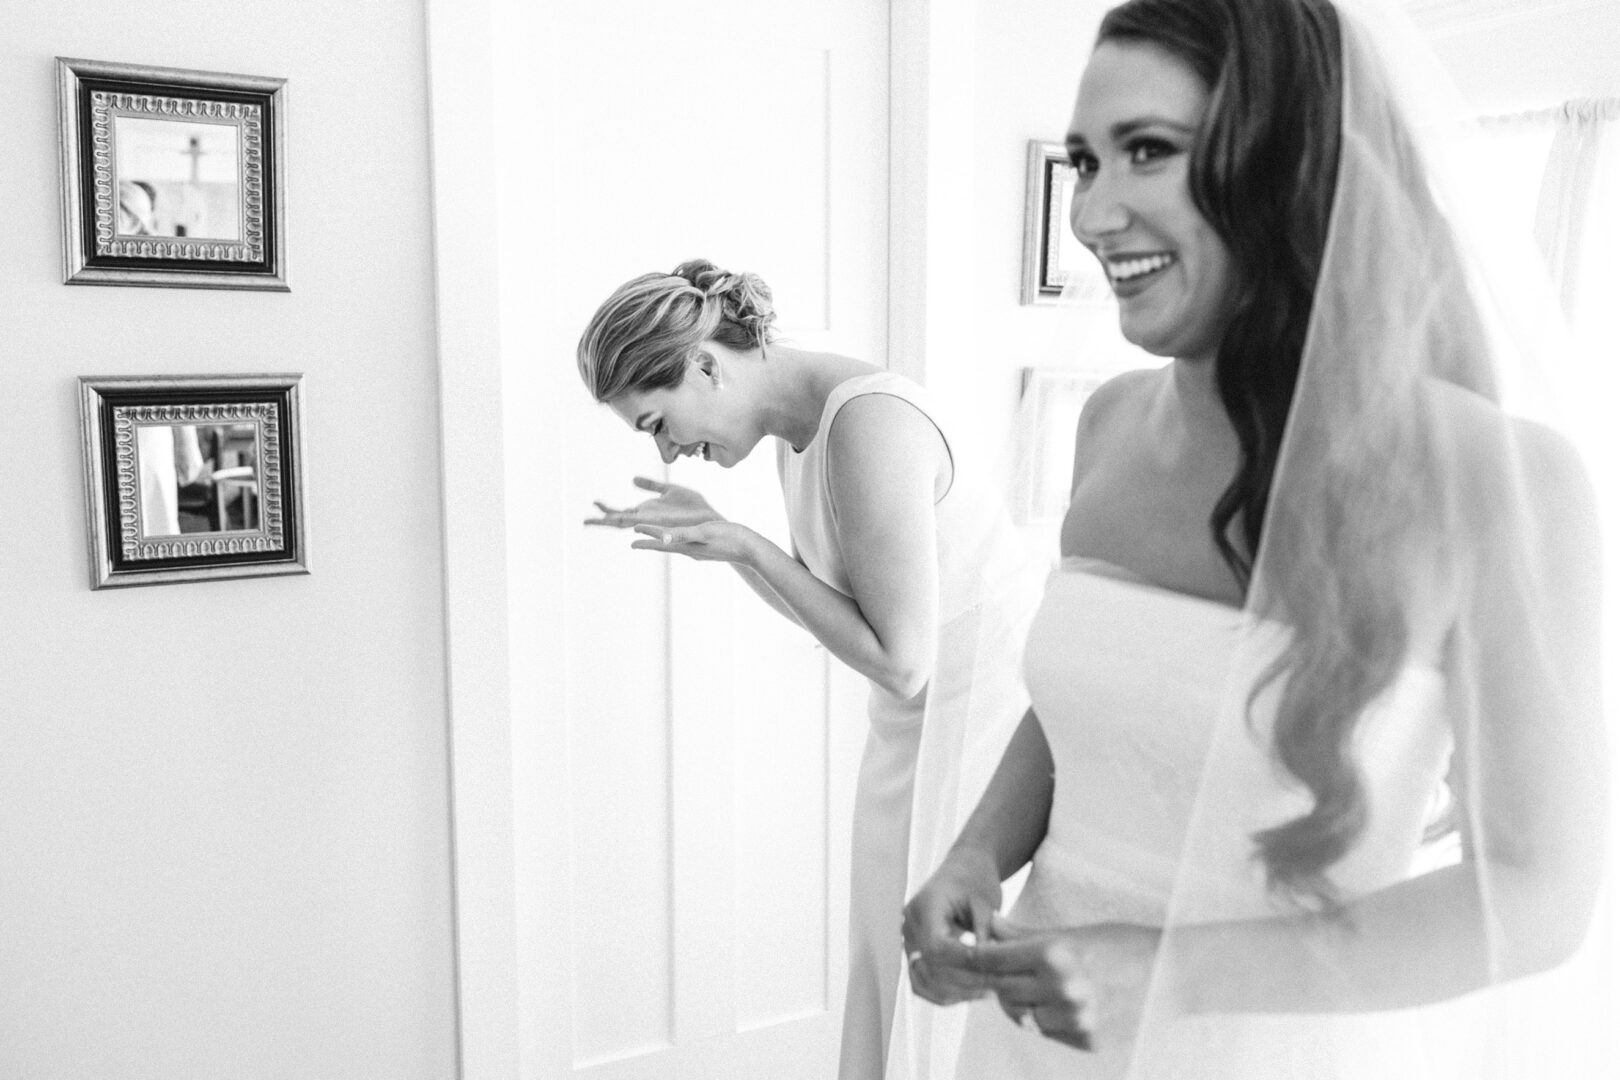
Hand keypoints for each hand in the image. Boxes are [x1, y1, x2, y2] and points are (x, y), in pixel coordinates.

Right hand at [585, 476, 719, 529]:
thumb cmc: (694, 508)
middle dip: (603, 520)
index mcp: (648, 512)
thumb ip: (651, 485)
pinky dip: (641, 526)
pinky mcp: (670, 528)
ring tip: (602, 523)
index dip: (607, 508)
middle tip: (585, 520)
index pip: (622, 512)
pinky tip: (632, 525)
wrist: (711, 519)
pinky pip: (651, 527)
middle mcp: (649, 520)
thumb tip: (632, 478)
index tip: (593, 502)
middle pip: (620, 521)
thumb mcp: (670, 490)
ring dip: (616, 523)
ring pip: (632, 525)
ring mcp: (657, 525)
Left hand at [628, 521, 762, 566]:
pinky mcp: (708, 550)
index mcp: (687, 546)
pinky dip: (678, 541)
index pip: (662, 541)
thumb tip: (663, 537)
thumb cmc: (730, 538)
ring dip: (663, 543)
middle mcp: (690, 551)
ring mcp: (699, 552)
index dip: (647, 535)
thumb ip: (683, 534)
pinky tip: (682, 542)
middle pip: (665, 546)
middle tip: (634, 544)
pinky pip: (687, 545)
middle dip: (650, 543)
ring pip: (676, 546)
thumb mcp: (704, 532)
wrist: (751, 550)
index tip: (632, 531)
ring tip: (655, 542)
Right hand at [902, 848, 1002, 1005]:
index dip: (963, 964)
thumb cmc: (977, 880)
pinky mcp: (914, 952)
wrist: (963, 869)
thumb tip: (988, 968)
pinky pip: (922, 982)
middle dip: (964, 982)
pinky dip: (944, 992)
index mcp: (926, 906)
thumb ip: (984, 933)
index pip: (936, 946)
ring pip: (922, 982)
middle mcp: (910, 924)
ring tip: (986, 993)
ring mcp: (908, 940)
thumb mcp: (986, 902)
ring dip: (954, 992)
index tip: (991, 971)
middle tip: (996, 989)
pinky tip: (971, 992)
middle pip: (929, 968)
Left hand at [968, 915, 1159, 1052]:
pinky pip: (1047, 1033)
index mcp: (1054, 954)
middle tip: (995, 972)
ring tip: (1030, 988)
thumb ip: (1025, 935)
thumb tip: (989, 926)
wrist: (1172, 975)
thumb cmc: (1119, 944)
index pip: (994, 959)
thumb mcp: (1071, 932)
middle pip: (1002, 990)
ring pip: (1021, 1016)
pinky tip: (1056, 1004)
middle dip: (994, 981)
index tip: (967, 954)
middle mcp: (1061, 989)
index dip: (976, 957)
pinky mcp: (1087, 1041)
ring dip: (1019, 1003)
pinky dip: (1044, 1020)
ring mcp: (1075, 1019)